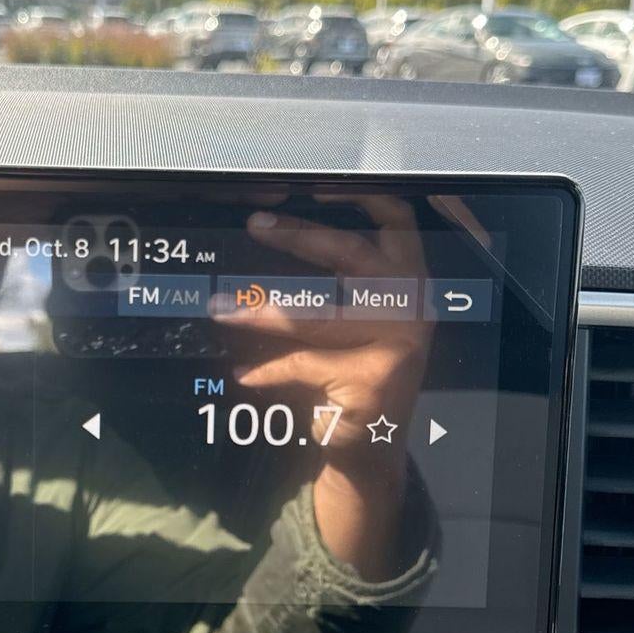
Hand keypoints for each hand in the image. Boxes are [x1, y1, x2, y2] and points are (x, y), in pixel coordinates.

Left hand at [216, 197, 430, 578]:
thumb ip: (335, 281)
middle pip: (352, 254)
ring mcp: (399, 345)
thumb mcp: (357, 321)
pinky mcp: (372, 382)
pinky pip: (305, 365)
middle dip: (299, 236)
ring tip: (219, 308)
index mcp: (411, 282)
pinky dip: (268, 370)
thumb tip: (272, 227)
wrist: (373, 448)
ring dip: (261, 312)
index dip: (360, 197)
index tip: (316, 184)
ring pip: (318, 316)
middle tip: (255, 224)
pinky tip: (243, 374)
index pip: (398, 221)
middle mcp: (413, 307)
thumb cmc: (354, 373)